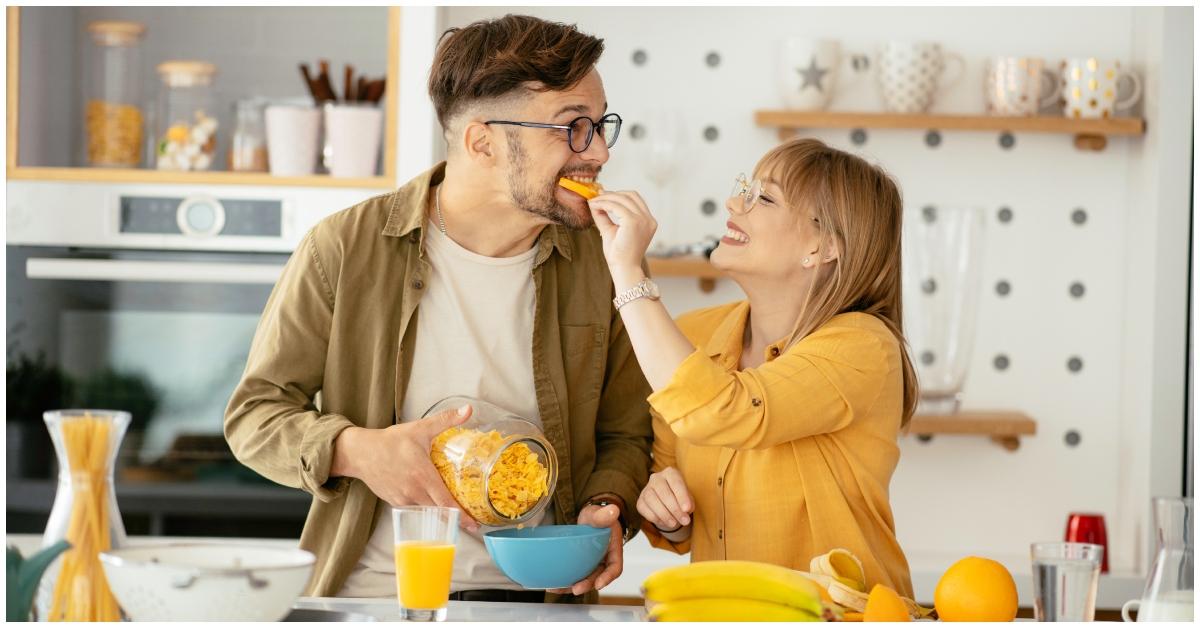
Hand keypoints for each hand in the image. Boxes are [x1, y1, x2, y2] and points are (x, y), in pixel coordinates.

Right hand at [331, 404, 478, 531]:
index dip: (461, 516)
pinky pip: (414, 508)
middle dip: (455, 518)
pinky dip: (425, 507)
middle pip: (439, 512)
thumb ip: (446, 420)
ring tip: (454, 514)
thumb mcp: (420, 428)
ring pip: (427, 511)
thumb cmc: (391, 441)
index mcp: (423, 475)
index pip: (446, 502)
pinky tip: (431, 502)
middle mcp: (413, 491)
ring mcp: (403, 499)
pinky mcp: (394, 502)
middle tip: (470, 523)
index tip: (473, 525)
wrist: (360, 452)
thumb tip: (468, 409)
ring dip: (440, 513)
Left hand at [548, 503, 623, 595]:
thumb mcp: (600, 514)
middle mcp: (603, 561)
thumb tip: (613, 510)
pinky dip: (564, 581)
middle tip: (576, 589)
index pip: (615, 567)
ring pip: (584, 579)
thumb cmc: (598, 517)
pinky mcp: (580, 565)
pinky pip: (574, 575)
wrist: (589, 518)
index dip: (608, 577)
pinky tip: (552, 584)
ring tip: (557, 589)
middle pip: (597, 577)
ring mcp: (591, 564)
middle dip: (587, 585)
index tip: (599, 584)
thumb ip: (604, 515)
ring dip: (571, 586)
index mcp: (613, 551)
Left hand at [588, 191, 656, 281]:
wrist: (623, 269)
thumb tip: (594, 202)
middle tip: (597, 196)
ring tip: (593, 202)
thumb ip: (604, 216)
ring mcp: (643, 220)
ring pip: (623, 198)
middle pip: (630, 195)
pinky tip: (595, 206)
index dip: (619, 194)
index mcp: (648, 221)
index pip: (635, 199)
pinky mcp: (633, 222)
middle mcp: (648, 219)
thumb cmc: (618, 254)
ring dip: (606, 198)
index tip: (603, 195)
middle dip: (612, 193)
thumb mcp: (611, 230)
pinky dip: (604, 203)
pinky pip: (616, 206)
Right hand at [636, 467, 692, 531]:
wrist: (668, 504)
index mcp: (670, 473)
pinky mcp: (640, 501)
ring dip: (664, 514)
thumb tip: (685, 511)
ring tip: (674, 524)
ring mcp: (646, 489)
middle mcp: (656, 478)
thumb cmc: (680, 498)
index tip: (687, 509)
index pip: (676, 483)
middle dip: (674, 509)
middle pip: (663, 492)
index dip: (681, 496)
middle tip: (684, 521)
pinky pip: (644, 509)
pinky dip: (655, 517)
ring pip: (651, 499)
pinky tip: (664, 522)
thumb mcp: (688, 499)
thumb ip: (688, 503)